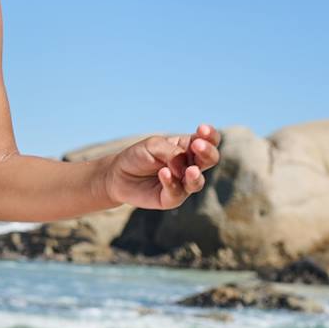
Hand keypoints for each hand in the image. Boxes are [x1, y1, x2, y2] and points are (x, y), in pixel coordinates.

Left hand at [101, 124, 221, 210]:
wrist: (118, 175)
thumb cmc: (138, 156)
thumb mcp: (153, 146)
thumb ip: (172, 153)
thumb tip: (185, 169)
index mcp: (188, 147)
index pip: (209, 140)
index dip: (210, 135)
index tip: (201, 129)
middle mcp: (190, 165)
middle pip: (210, 159)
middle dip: (207, 152)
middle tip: (198, 145)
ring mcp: (182, 184)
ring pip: (198, 181)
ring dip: (195, 175)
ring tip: (190, 170)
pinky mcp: (171, 199)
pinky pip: (176, 192)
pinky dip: (171, 182)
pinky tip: (163, 173)